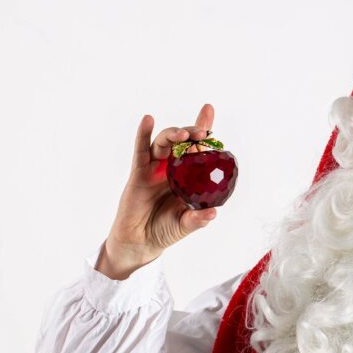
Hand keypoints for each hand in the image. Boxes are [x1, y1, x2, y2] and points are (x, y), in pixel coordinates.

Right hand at [98, 104, 216, 278]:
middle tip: (204, 132)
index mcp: (187, 176)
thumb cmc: (165, 230)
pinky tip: (148, 119)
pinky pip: (140, 150)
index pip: (197, 149)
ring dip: (174, 134)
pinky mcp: (139, 172)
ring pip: (164, 143)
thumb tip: (213, 213)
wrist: (141, 241)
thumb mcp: (185, 224)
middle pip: (182, 142)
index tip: (209, 111)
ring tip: (185, 135)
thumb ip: (198, 219)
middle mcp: (172, 168)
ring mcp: (155, 168)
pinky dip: (142, 133)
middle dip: (193, 132)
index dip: (204, 132)